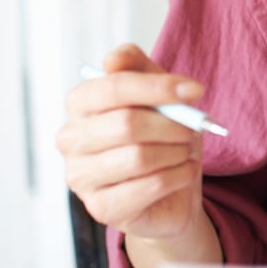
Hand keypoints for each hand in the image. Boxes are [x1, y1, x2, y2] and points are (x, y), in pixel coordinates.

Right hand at [56, 43, 206, 241]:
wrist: (171, 191)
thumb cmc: (160, 136)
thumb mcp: (156, 94)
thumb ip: (138, 68)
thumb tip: (113, 59)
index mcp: (80, 104)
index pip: (114, 87)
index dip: (158, 87)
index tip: (195, 90)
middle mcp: (71, 139)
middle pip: (127, 123)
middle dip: (172, 124)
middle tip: (193, 128)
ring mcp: (81, 177)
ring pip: (139, 157)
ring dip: (177, 152)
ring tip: (184, 151)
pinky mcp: (101, 208)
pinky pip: (151, 185)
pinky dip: (179, 175)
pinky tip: (181, 173)